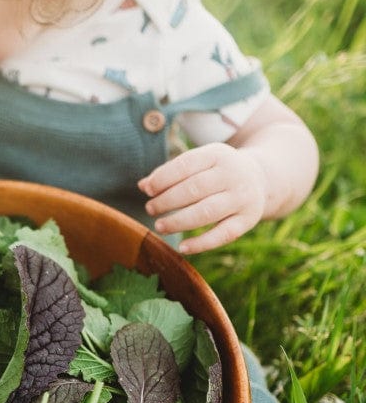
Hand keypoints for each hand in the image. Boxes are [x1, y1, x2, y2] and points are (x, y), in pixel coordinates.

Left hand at [137, 143, 267, 253]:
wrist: (260, 178)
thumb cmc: (215, 171)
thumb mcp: (198, 163)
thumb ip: (170, 173)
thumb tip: (143, 186)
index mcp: (217, 154)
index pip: (186, 165)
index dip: (163, 178)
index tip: (147, 190)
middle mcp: (233, 174)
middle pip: (194, 189)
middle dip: (167, 201)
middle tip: (150, 209)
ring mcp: (242, 198)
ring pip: (207, 212)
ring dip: (179, 221)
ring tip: (159, 226)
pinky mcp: (248, 219)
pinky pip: (223, 234)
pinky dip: (201, 243)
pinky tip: (182, 247)